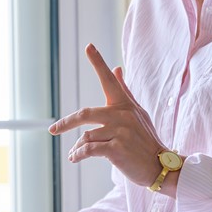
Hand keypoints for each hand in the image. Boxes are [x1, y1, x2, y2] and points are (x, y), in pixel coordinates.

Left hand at [49, 43, 169, 189]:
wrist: (159, 165)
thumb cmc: (145, 139)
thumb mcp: (138, 112)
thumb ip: (124, 91)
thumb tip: (117, 67)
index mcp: (125, 105)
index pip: (110, 80)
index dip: (99, 62)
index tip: (89, 46)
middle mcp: (122, 115)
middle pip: (85, 114)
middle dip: (66, 123)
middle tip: (52, 130)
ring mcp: (120, 132)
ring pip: (86, 136)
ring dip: (77, 147)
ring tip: (74, 154)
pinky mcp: (117, 149)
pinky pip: (89, 149)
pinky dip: (79, 154)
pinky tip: (74, 158)